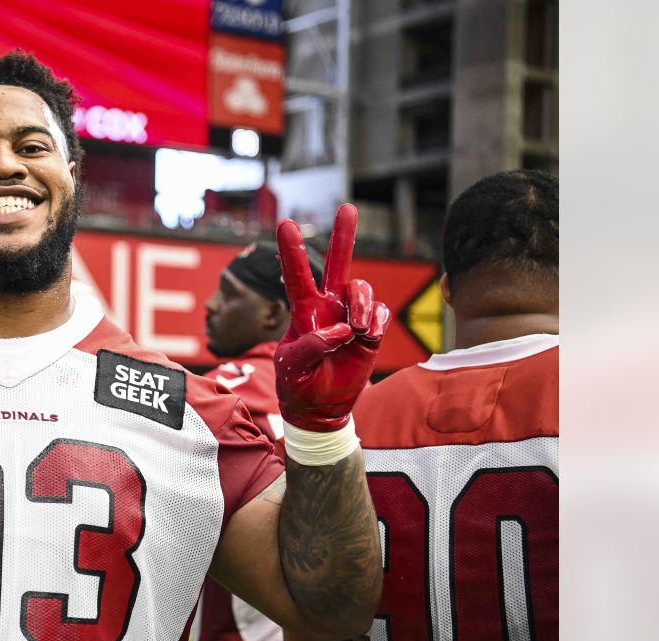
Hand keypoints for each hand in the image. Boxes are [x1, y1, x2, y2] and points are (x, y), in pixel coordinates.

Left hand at [275, 204, 390, 431]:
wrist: (320, 409)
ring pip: (361, 289)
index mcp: (302, 311)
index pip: (296, 275)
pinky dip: (375, 322)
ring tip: (354, 329)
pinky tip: (365, 336)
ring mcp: (350, 317)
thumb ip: (310, 346)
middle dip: (343, 236)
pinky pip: (380, 313)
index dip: (292, 250)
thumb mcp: (290, 367)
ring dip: (360, 305)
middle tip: (347, 207)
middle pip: (338, 264)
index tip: (285, 224)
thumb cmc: (297, 385)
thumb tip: (339, 330)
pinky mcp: (369, 333)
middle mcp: (328, 307)